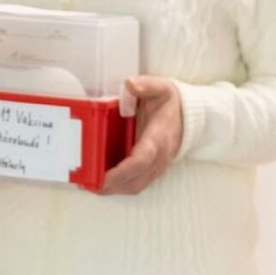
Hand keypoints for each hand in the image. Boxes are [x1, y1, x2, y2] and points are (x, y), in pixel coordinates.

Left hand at [99, 76, 183, 195]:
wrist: (189, 116)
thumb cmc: (171, 103)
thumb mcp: (161, 88)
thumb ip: (146, 85)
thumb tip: (130, 84)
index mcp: (159, 138)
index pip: (141, 160)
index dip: (122, 171)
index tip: (103, 177)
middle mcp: (159, 158)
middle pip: (135, 180)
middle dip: (110, 186)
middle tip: (85, 184)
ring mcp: (157, 167)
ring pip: (135, 186)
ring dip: (112, 190)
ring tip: (88, 185)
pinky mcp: (152, 170)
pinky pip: (135, 184)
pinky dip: (118, 187)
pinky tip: (100, 182)